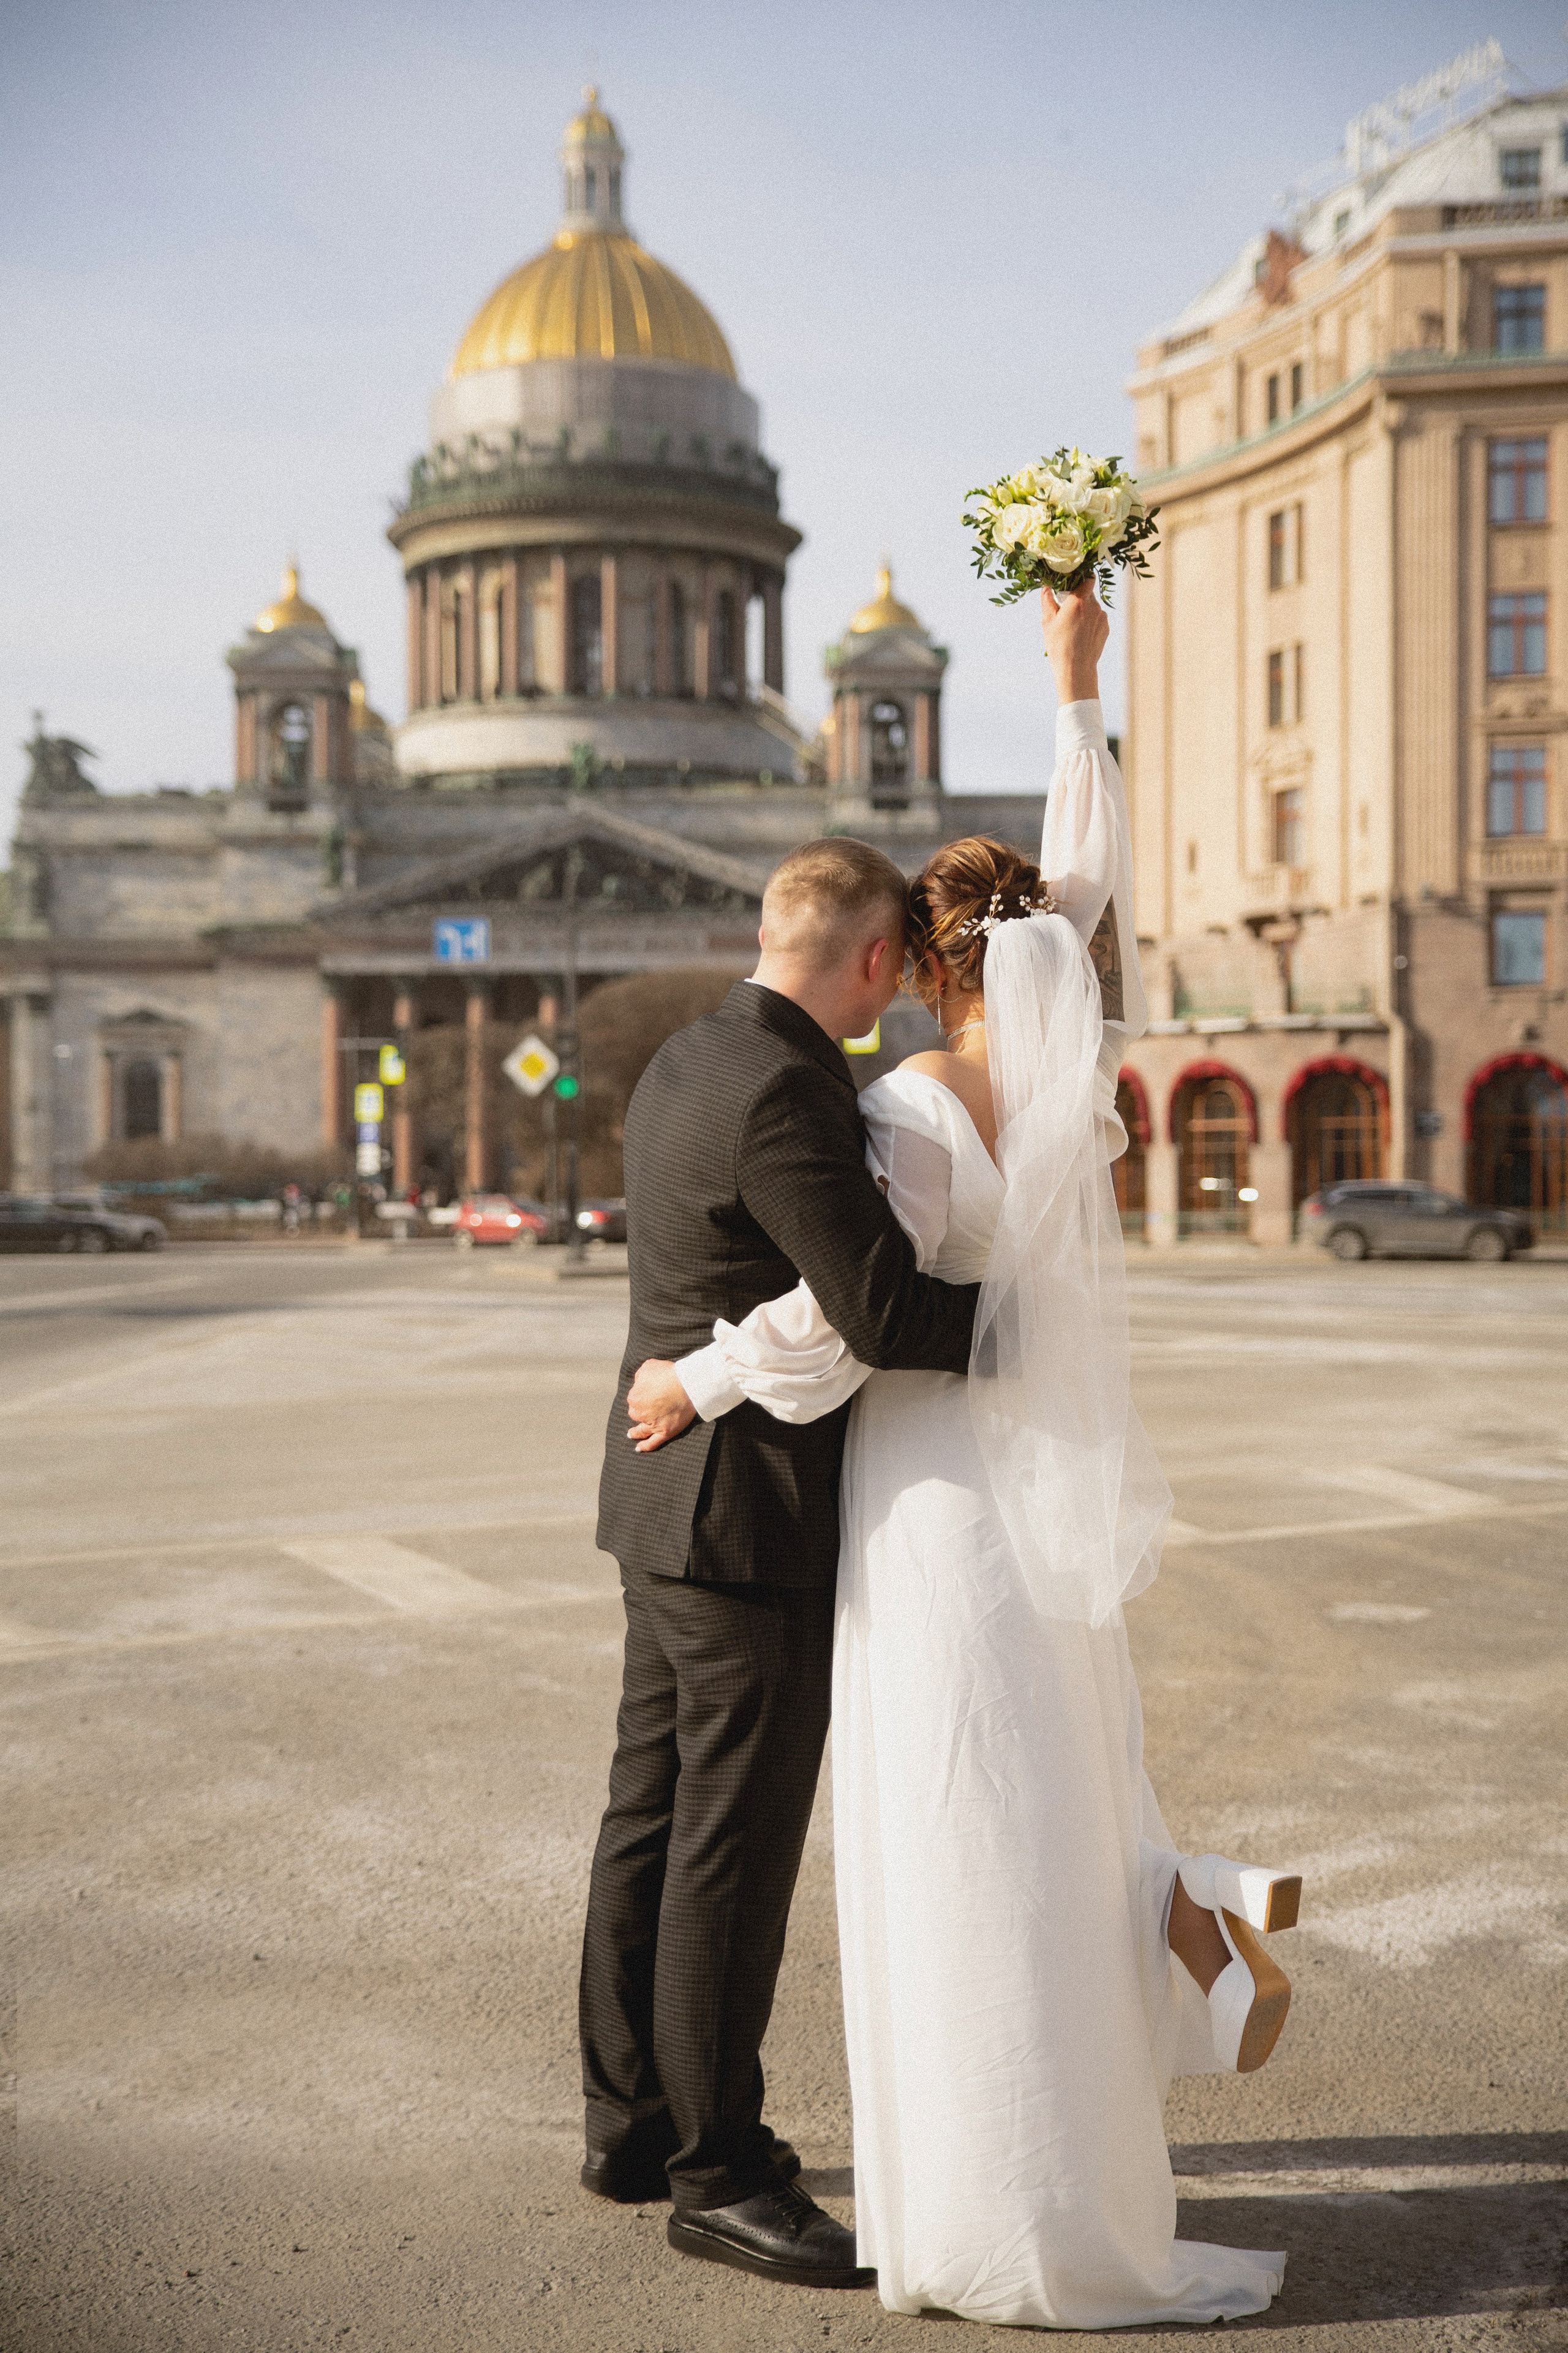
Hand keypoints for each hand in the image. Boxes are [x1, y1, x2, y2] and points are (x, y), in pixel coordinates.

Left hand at [626, 1359, 695, 1452]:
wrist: (687, 1384)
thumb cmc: (669, 1373)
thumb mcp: (648, 1366)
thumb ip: (639, 1376)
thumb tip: (638, 1383)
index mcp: (634, 1397)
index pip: (633, 1399)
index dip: (641, 1395)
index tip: (649, 1393)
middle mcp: (639, 1413)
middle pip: (636, 1413)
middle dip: (641, 1410)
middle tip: (650, 1406)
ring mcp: (652, 1424)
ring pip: (641, 1430)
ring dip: (635, 1432)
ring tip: (631, 1434)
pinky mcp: (665, 1432)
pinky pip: (652, 1442)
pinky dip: (645, 1446)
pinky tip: (639, 1448)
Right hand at [1040, 581, 1107, 703]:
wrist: (1076, 669)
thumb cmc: (1059, 645)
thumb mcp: (1047, 622)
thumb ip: (1047, 600)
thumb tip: (1046, 587)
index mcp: (1078, 601)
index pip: (1087, 577)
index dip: (1080, 578)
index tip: (1071, 584)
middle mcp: (1094, 606)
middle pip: (1088, 593)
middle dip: (1078, 597)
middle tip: (1066, 609)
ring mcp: (1102, 617)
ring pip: (1093, 606)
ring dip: (1084, 610)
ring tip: (1073, 626)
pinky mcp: (1106, 628)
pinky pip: (1098, 618)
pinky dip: (1090, 621)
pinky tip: (1081, 634)